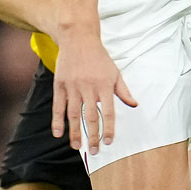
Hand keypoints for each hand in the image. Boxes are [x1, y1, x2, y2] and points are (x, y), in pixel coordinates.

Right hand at [51, 28, 135, 153]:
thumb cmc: (99, 57)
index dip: (109, 128)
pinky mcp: (60, 84)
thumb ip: (123, 90)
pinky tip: (57, 133)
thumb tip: (134, 105)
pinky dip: (57, 121)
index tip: (109, 142)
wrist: (78, 38)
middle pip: (90, 117)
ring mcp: (73, 86)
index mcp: (104, 85)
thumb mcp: (115, 72)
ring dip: (75, 132)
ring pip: (73, 114)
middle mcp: (88, 87)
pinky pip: (58, 106)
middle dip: (93, 136)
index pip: (108, 112)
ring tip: (77, 147)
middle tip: (94, 151)